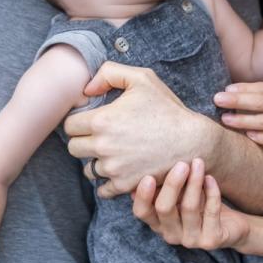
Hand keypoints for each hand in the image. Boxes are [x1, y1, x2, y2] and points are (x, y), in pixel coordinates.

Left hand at [64, 62, 214, 197]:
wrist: (192, 141)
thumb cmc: (167, 109)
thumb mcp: (142, 79)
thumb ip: (109, 73)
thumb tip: (86, 89)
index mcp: (102, 120)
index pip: (69, 125)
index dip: (80, 121)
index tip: (93, 120)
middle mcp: (103, 146)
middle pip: (74, 148)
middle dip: (84, 141)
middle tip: (102, 136)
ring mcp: (113, 168)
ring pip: (88, 169)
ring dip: (96, 161)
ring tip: (114, 152)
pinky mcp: (125, 185)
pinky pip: (102, 189)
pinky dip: (107, 182)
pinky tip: (120, 169)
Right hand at [132, 158, 250, 250]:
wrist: (233, 228)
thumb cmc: (202, 206)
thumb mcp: (182, 195)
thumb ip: (167, 187)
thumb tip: (146, 168)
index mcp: (159, 223)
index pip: (142, 212)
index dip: (143, 196)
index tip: (149, 177)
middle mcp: (171, 234)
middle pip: (164, 209)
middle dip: (172, 184)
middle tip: (182, 164)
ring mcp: (191, 240)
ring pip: (189, 208)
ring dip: (194, 182)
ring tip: (198, 163)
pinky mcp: (211, 240)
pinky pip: (211, 212)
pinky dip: (211, 192)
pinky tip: (211, 178)